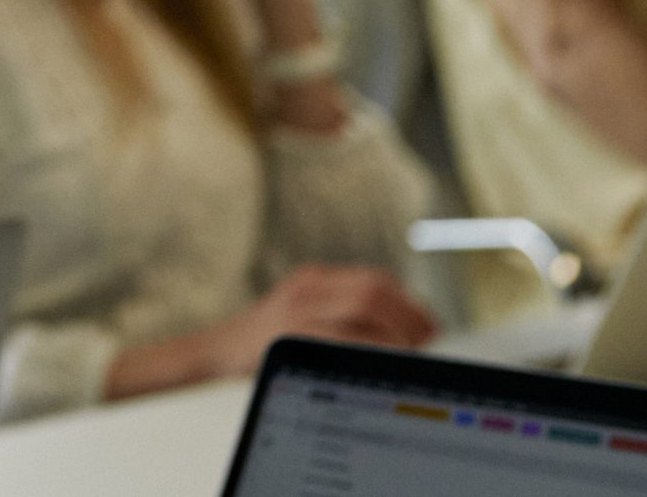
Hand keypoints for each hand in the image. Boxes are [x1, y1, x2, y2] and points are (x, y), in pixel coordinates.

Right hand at [200, 265, 436, 378]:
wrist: (215, 352)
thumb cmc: (267, 346)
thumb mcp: (302, 320)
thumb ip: (340, 320)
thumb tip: (403, 342)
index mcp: (315, 280)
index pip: (377, 281)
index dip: (410, 305)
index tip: (431, 331)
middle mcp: (308, 286)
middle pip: (375, 290)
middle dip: (409, 319)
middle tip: (427, 348)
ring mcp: (298, 307)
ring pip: (364, 307)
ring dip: (395, 333)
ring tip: (411, 358)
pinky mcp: (290, 331)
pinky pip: (342, 335)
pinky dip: (370, 348)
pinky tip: (382, 365)